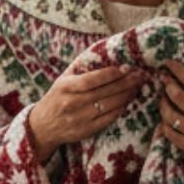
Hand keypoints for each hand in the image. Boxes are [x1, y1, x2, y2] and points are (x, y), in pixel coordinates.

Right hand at [28, 65, 145, 163]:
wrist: (43, 126)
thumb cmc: (57, 97)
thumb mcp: (63, 80)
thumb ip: (81, 67)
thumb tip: (105, 52)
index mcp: (66, 87)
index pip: (92, 80)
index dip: (111, 74)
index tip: (126, 68)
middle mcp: (72, 103)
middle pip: (105, 92)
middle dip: (126, 83)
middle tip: (140, 76)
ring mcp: (79, 119)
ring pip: (109, 106)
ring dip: (126, 95)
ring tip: (137, 87)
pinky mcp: (86, 131)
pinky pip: (109, 119)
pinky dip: (121, 109)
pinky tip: (127, 101)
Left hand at [157, 61, 183, 183]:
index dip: (177, 71)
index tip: (168, 63)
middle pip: (177, 96)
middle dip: (167, 85)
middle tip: (163, 79)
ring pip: (170, 115)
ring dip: (163, 104)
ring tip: (162, 98)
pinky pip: (170, 134)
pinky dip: (164, 125)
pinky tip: (164, 120)